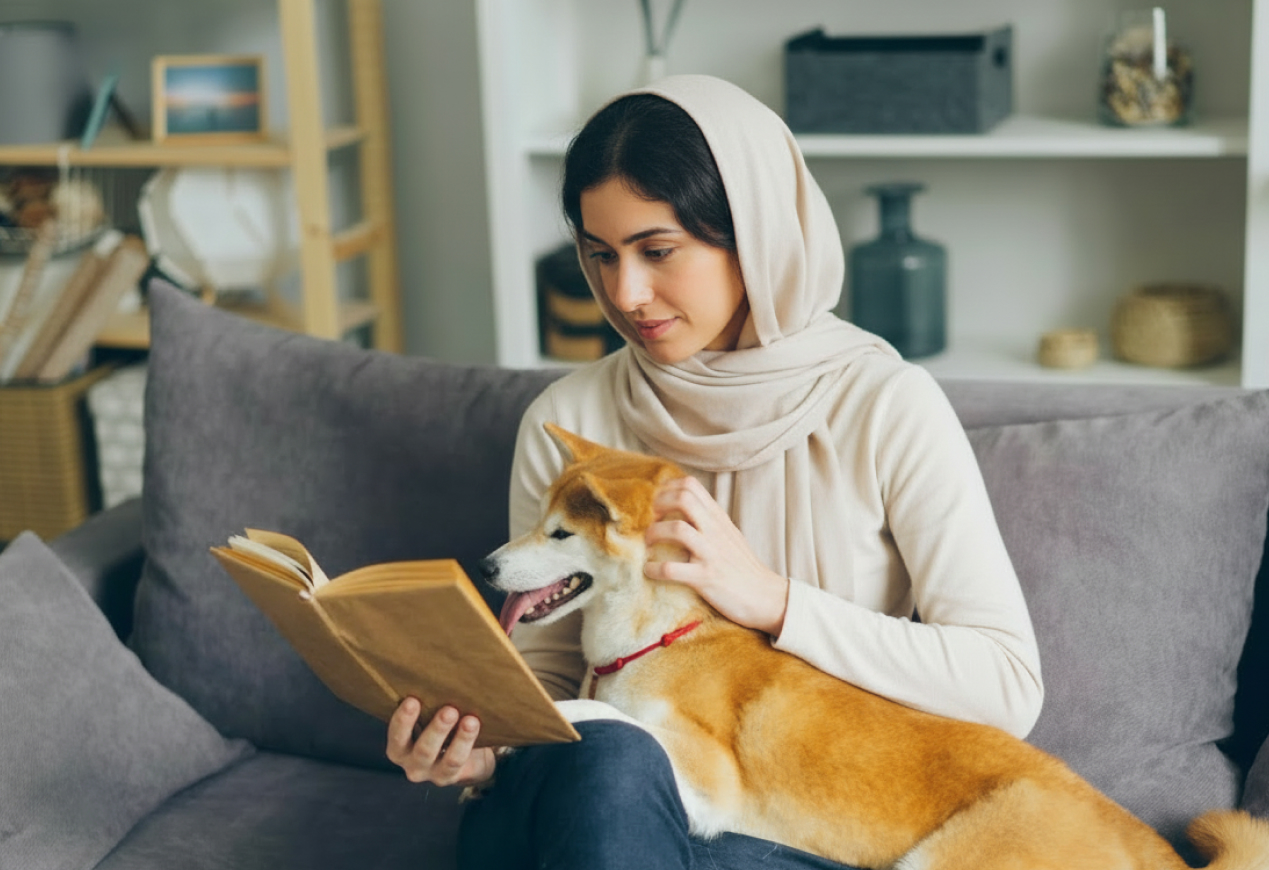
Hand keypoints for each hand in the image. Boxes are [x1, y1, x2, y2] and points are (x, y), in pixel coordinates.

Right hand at [386, 698, 497, 786]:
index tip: (412, 700)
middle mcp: (412, 763)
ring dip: (460, 738)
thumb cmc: (439, 727)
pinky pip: (463, 762)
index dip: (403, 720)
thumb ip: (426, 704)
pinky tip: (475, 727)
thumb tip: (431, 670)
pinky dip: (469, 744)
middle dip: (437, 729)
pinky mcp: (453, 776)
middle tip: (449, 710)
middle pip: (423, 750)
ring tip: (470, 720)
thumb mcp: (426, 717)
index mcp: (399, 747)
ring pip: (448, 759)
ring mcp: (433, 773)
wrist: (462, 753)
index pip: (397, 736)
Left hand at [643, 475, 789, 636]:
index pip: (691, 485)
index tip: (656, 503)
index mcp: (718, 518)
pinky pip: (672, 569)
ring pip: (677, 529)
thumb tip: (682, 510)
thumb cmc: (743, 567)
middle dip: (658, 505)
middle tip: (651, 519)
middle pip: (683, 498)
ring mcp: (711, 553)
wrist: (766, 596)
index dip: (667, 488)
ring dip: (654, 534)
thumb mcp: (728, 534)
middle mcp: (715, 530)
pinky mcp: (706, 577)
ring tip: (647, 543)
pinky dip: (654, 568)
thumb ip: (708, 520)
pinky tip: (649, 570)